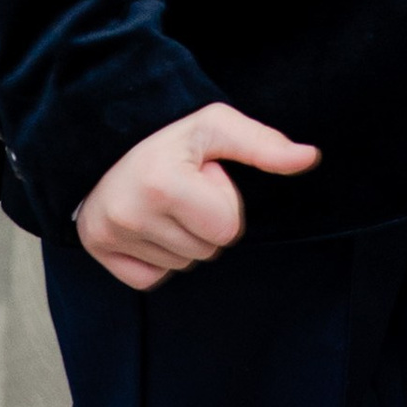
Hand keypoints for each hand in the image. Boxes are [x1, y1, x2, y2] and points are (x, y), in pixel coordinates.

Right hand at [75, 102, 320, 291]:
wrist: (105, 137)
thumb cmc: (170, 134)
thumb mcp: (217, 127)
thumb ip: (264, 145)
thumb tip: (310, 157)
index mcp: (162, 183)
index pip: (227, 229)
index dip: (223, 202)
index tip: (200, 177)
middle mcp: (130, 214)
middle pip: (206, 250)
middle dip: (203, 221)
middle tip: (181, 189)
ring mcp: (109, 235)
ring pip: (182, 265)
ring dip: (182, 237)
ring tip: (162, 202)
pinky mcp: (96, 250)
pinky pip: (151, 279)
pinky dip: (156, 257)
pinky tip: (147, 224)